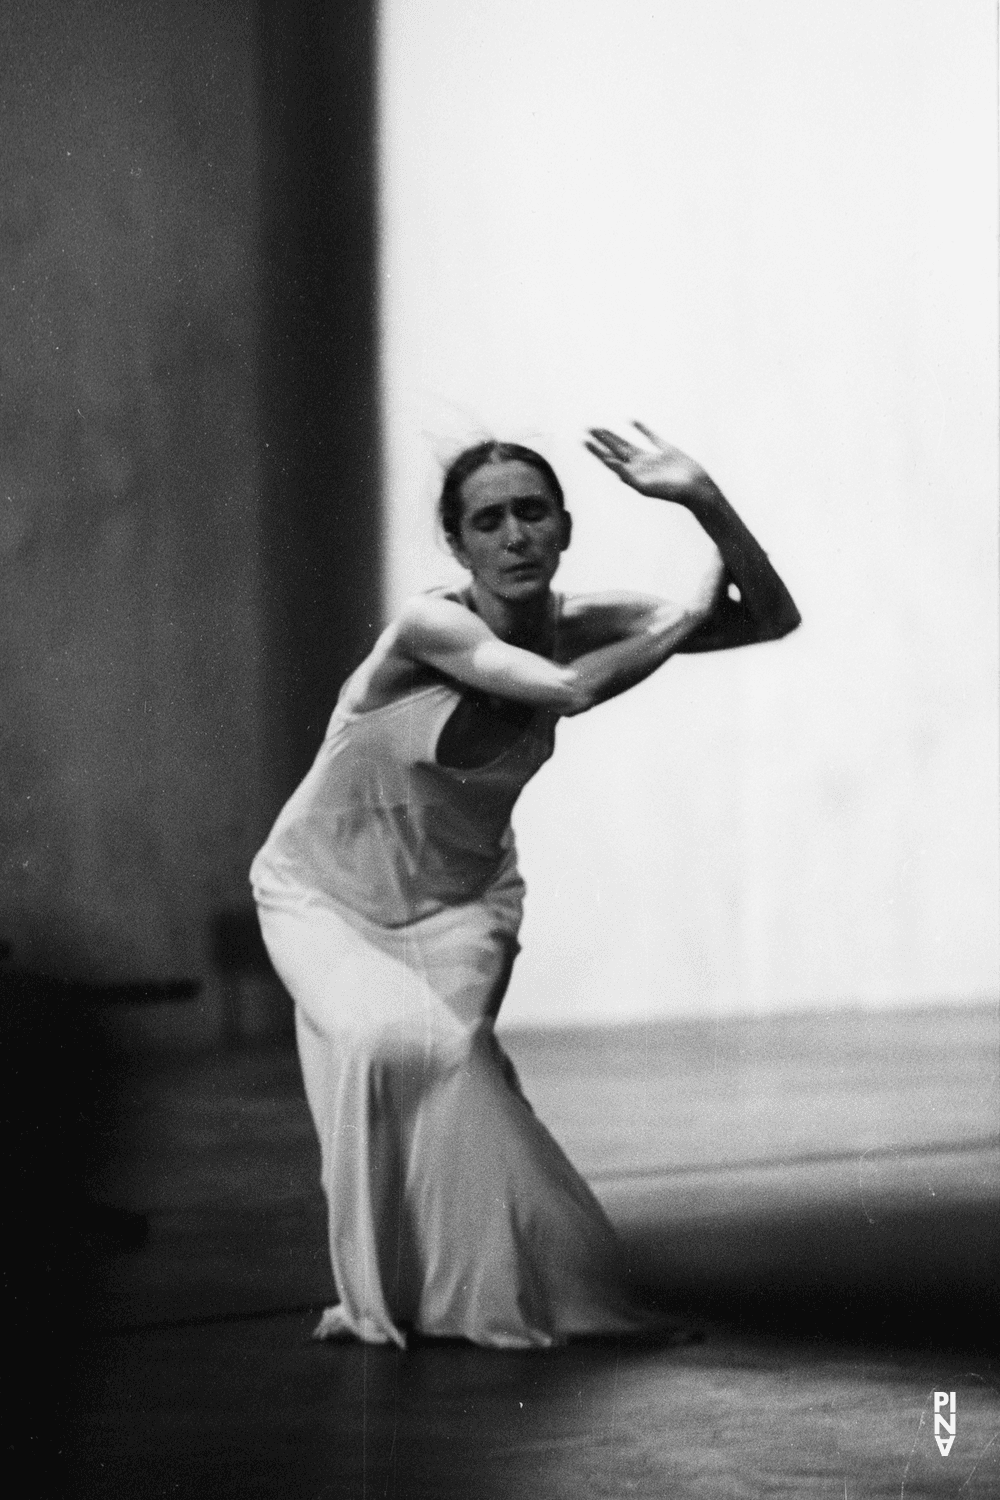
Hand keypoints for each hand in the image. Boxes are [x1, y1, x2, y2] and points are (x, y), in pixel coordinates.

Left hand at [584, 422, 712, 505]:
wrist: (697, 489)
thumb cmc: (672, 491)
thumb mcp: (645, 485)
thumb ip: (626, 474)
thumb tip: (609, 462)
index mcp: (632, 475)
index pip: (609, 460)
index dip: (596, 451)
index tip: (584, 439)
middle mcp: (639, 467)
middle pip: (615, 451)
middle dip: (601, 440)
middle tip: (588, 428)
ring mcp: (652, 458)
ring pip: (628, 444)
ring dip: (614, 436)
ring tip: (602, 428)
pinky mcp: (666, 450)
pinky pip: (650, 437)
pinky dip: (641, 429)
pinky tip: (632, 421)